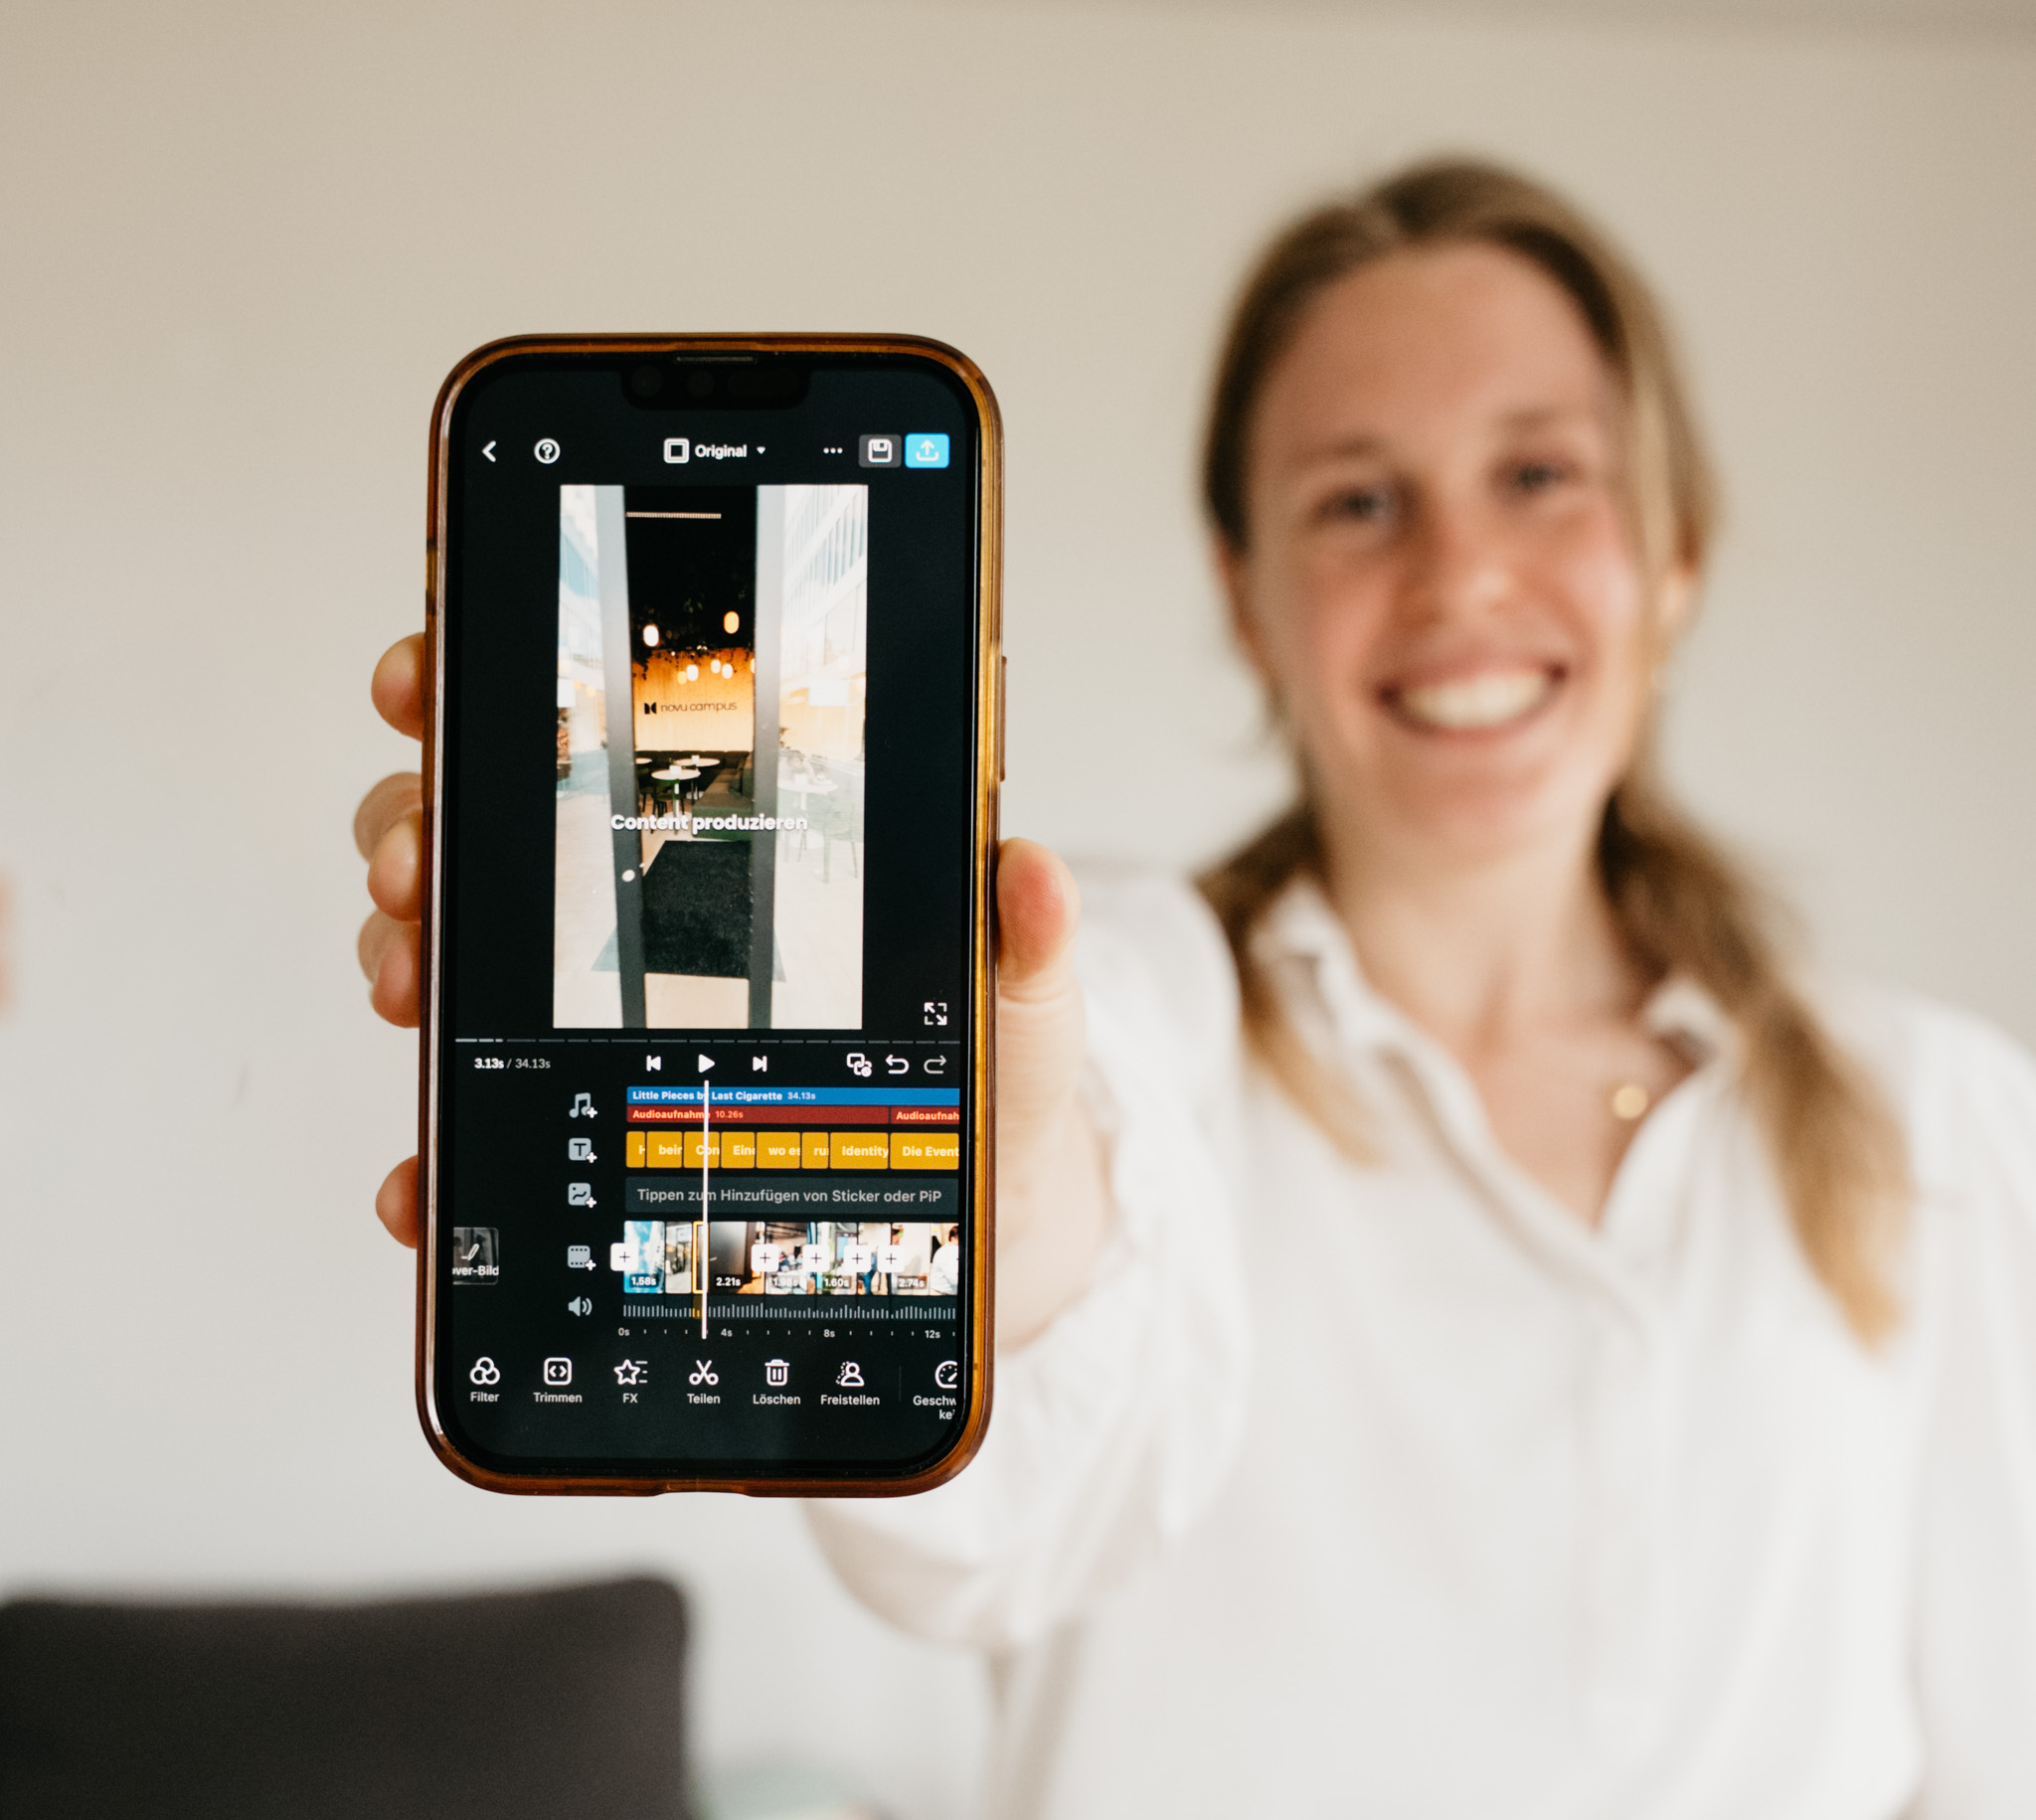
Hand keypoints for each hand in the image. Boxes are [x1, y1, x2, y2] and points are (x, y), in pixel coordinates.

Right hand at [351, 638, 1111, 1345]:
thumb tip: (1028, 870)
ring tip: (415, 989)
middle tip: (418, 866)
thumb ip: (1026, 949)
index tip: (428, 674)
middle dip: (419, 830)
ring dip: (408, 959)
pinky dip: (443, 1149)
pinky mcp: (595, 1132)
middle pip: (490, 836)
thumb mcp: (1018, 1013)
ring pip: (459, 957)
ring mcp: (610, 1025)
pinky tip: (427, 1174)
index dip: (498, 684)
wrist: (983, 1229)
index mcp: (743, 856)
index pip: (600, 739)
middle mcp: (651, 923)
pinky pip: (494, 1132)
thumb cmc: (991, 1099)